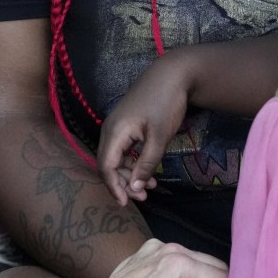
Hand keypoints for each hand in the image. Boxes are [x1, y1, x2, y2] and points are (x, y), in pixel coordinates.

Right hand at [97, 51, 192, 205]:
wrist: (172, 73)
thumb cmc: (165, 103)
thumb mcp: (159, 137)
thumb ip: (146, 164)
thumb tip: (134, 188)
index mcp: (114, 131)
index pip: (105, 166)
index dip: (113, 187)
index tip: (126, 204)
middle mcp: (110, 128)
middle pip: (108, 163)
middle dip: (123, 183)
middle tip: (144, 196)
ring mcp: (117, 124)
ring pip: (116, 157)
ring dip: (129, 173)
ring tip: (150, 187)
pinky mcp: (126, 122)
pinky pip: (123, 148)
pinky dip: (133, 161)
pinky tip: (148, 171)